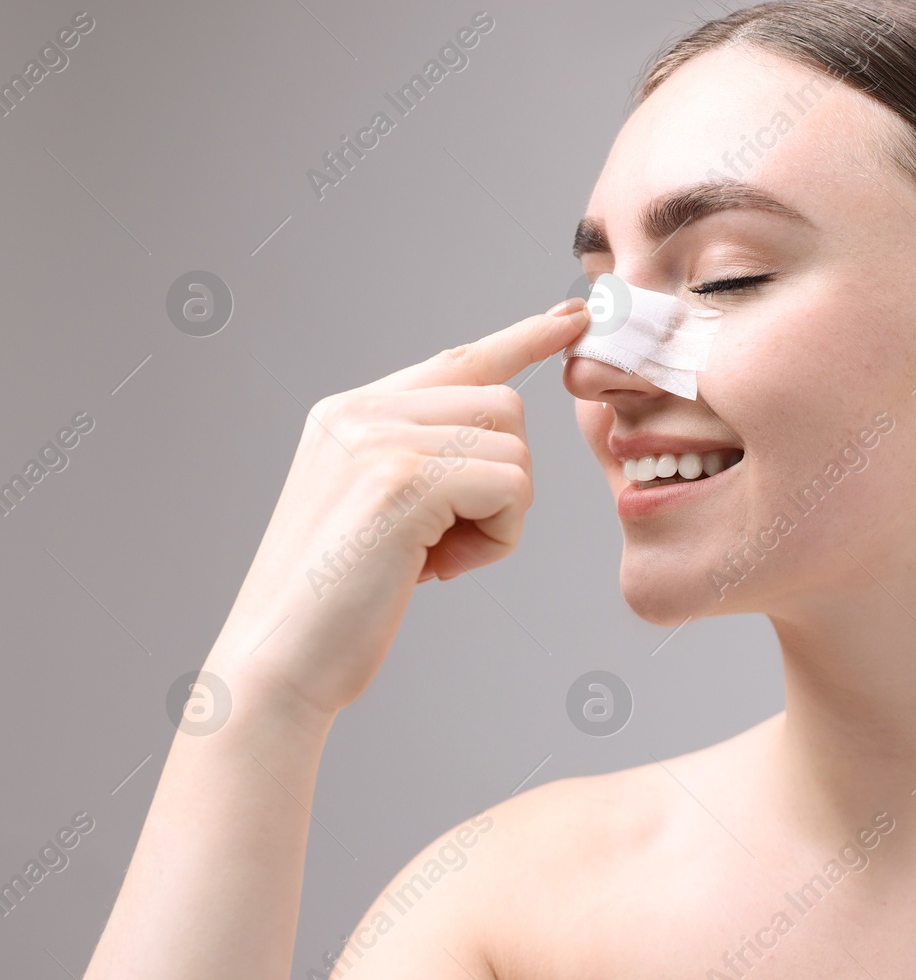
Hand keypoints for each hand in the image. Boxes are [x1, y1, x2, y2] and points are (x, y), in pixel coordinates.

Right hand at [205, 298, 589, 719]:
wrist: (281, 662)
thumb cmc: (338, 602)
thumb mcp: (378, 508)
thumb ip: (424, 457)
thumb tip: (498, 428)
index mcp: (350, 411)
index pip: (459, 359)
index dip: (523, 337)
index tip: (571, 317)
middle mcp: (361, 411)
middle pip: (504, 405)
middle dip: (504, 480)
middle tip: (447, 542)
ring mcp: (379, 439)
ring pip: (513, 448)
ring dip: (500, 515)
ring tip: (434, 557)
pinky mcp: (403, 480)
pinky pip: (510, 488)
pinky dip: (496, 539)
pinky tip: (438, 569)